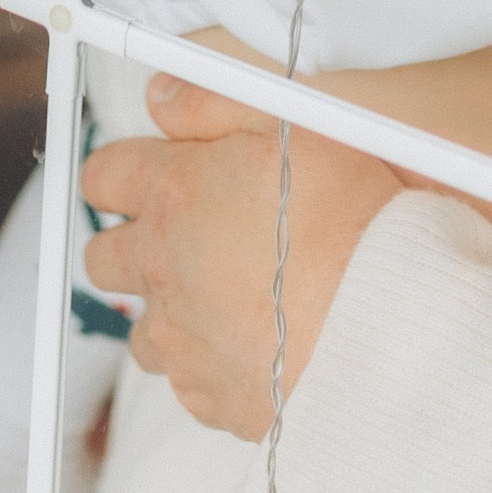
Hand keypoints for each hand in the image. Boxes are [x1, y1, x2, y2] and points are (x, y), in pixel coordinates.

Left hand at [81, 75, 405, 440]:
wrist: (388, 323)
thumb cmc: (352, 218)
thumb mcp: (293, 124)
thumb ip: (212, 101)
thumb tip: (160, 95)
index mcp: (173, 196)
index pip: (104, 176)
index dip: (124, 173)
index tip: (152, 175)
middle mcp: (161, 271)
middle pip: (104, 257)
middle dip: (135, 243)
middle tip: (190, 236)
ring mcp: (181, 341)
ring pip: (142, 328)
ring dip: (172, 311)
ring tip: (233, 298)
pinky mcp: (209, 396)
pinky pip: (189, 382)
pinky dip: (211, 365)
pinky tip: (259, 346)